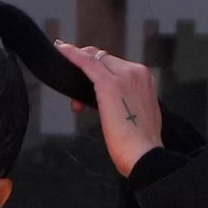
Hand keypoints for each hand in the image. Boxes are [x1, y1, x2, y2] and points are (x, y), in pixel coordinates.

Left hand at [54, 40, 163, 177]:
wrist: (145, 156)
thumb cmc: (141, 146)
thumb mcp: (139, 117)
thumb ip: (129, 103)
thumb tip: (116, 105)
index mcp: (146, 80)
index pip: (116, 65)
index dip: (100, 72)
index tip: (87, 80)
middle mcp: (137, 73)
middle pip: (104, 60)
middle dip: (88, 73)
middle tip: (78, 98)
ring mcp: (124, 76)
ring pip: (95, 60)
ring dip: (79, 70)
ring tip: (72, 93)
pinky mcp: (109, 84)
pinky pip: (86, 63)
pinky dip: (72, 55)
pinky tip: (61, 50)